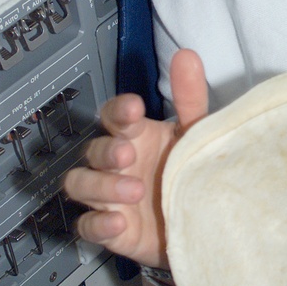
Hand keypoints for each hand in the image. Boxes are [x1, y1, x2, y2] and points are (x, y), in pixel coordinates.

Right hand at [63, 49, 208, 265]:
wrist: (206, 224)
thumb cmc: (192, 172)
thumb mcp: (196, 135)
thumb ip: (190, 98)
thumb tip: (187, 56)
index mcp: (136, 136)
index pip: (113, 115)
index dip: (118, 111)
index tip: (134, 109)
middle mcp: (117, 164)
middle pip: (93, 150)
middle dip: (107, 151)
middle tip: (128, 155)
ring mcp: (109, 196)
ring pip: (80, 184)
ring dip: (100, 186)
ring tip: (132, 190)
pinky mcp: (111, 229)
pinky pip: (87, 226)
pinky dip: (97, 225)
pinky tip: (117, 223)